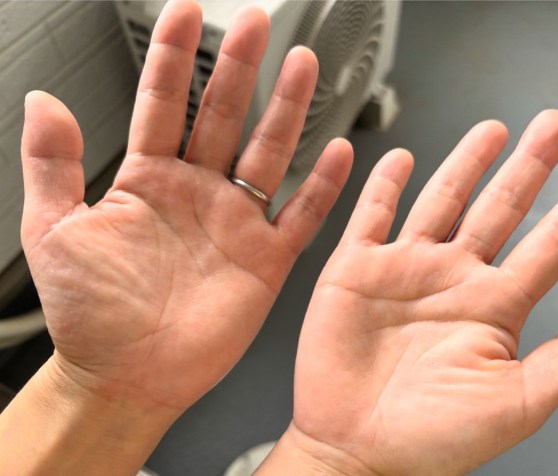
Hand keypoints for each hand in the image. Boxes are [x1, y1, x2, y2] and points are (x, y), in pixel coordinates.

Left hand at [20, 0, 351, 412]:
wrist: (126, 375)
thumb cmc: (88, 314)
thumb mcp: (52, 232)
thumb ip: (51, 165)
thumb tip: (45, 101)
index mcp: (146, 182)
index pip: (162, 104)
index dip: (172, 57)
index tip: (185, 12)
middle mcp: (197, 194)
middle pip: (222, 116)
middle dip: (238, 67)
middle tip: (254, 22)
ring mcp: (235, 223)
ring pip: (267, 153)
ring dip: (286, 110)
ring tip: (302, 65)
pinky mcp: (265, 259)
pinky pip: (300, 215)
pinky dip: (321, 187)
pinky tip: (337, 153)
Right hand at [262, 111, 557, 474]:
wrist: (353, 450)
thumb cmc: (429, 439)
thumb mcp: (512, 405)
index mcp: (493, 308)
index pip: (551, 245)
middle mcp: (452, 281)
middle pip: (500, 208)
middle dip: (530, 165)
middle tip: (554, 126)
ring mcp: (404, 271)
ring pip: (442, 200)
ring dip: (467, 162)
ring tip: (493, 130)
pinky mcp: (355, 271)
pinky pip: (371, 216)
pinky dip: (384, 186)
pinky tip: (402, 159)